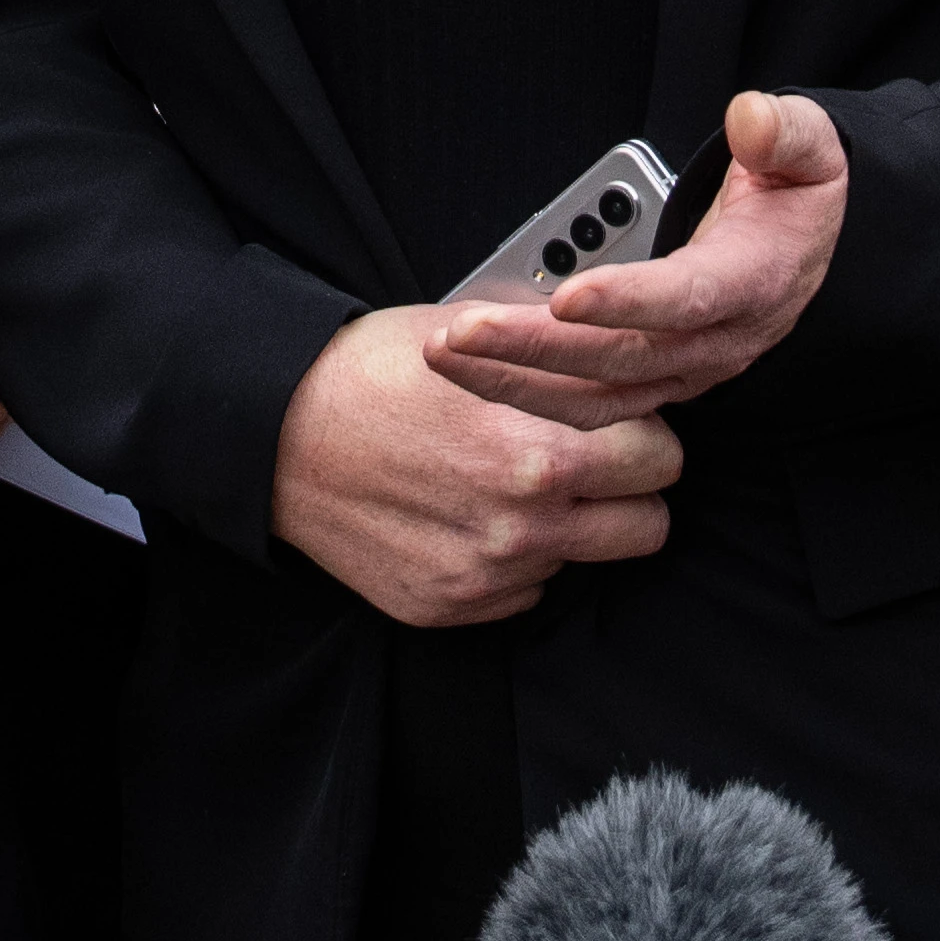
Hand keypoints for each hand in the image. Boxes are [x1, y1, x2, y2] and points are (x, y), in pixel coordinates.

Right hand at [274, 306, 681, 625]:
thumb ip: (561, 354)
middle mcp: (521, 527)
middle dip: (630, 490)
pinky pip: (525, 589)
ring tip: (514, 481)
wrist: (277, 434)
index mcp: (539, 455)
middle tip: (594, 460)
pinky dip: (513, 557)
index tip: (623, 423)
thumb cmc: (370, 372)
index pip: (662, 461)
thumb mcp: (476, 333)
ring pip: (585, 560)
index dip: (646, 433)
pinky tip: (469, 511)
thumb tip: (625, 348)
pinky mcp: (451, 606)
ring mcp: (486, 575)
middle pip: (649, 527)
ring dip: (569, 525)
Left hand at [422, 92, 849, 431]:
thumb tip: (749, 118)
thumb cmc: (794, 197)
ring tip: (445, 352)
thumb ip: (786, 133)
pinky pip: (582, 407)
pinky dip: (523, 393)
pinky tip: (468, 368)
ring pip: (593, 398)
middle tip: (461, 330)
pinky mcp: (649, 386)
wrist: (805, 254)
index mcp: (755, 283)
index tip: (567, 295)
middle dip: (535, 348)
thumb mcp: (810, 151)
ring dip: (515, 381)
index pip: (689, 299)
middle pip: (619, 359)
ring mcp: (680, 374)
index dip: (629, 301)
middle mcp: (716, 344)